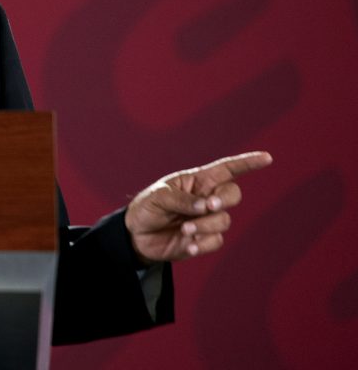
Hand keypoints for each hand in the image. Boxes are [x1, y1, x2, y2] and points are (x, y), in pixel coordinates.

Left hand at [125, 151, 272, 263]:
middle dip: (224, 200)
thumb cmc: (146, 208)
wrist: (136, 235)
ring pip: (224, 220)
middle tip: (209, 207)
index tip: (267, 158)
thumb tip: (206, 206)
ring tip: (184, 229)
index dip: (247, 163)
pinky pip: (216, 241)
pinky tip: (188, 245)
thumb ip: (182, 199)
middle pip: (232, 195)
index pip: (226, 169)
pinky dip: (203, 243)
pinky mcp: (204, 239)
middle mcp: (206, 198)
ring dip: (205, 225)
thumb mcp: (157, 197)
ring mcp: (207, 219)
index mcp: (196, 181)